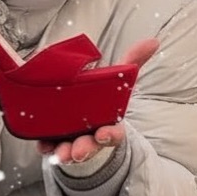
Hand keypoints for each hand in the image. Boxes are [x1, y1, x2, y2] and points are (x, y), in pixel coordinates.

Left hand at [37, 38, 158, 163]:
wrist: (83, 111)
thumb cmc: (102, 98)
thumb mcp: (117, 80)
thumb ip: (132, 63)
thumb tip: (153, 41)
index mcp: (108, 123)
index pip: (114, 133)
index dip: (110, 135)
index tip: (103, 134)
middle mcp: (91, 135)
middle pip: (91, 146)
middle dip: (85, 149)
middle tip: (77, 151)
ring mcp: (73, 140)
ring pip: (70, 150)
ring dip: (65, 153)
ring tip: (60, 154)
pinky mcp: (56, 141)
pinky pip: (51, 148)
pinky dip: (47, 147)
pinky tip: (43, 145)